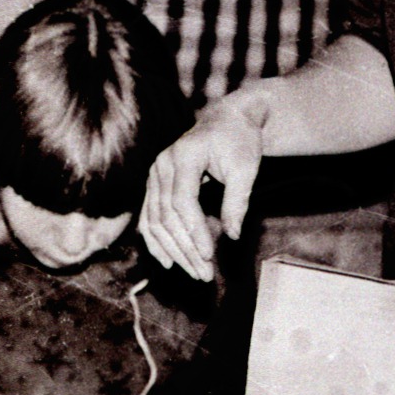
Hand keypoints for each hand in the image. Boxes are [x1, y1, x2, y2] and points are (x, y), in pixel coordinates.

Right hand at [138, 98, 264, 280]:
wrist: (225, 121)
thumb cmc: (239, 141)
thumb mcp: (245, 168)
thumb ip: (237, 201)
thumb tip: (232, 236)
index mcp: (183, 156)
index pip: (182, 202)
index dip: (194, 231)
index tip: (209, 255)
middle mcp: (161, 166)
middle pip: (166, 216)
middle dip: (185, 248)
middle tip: (204, 273)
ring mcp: (153, 176)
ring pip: (154, 221)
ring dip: (173, 250)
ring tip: (193, 272)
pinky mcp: (154, 186)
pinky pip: (148, 218)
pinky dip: (156, 241)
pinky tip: (168, 261)